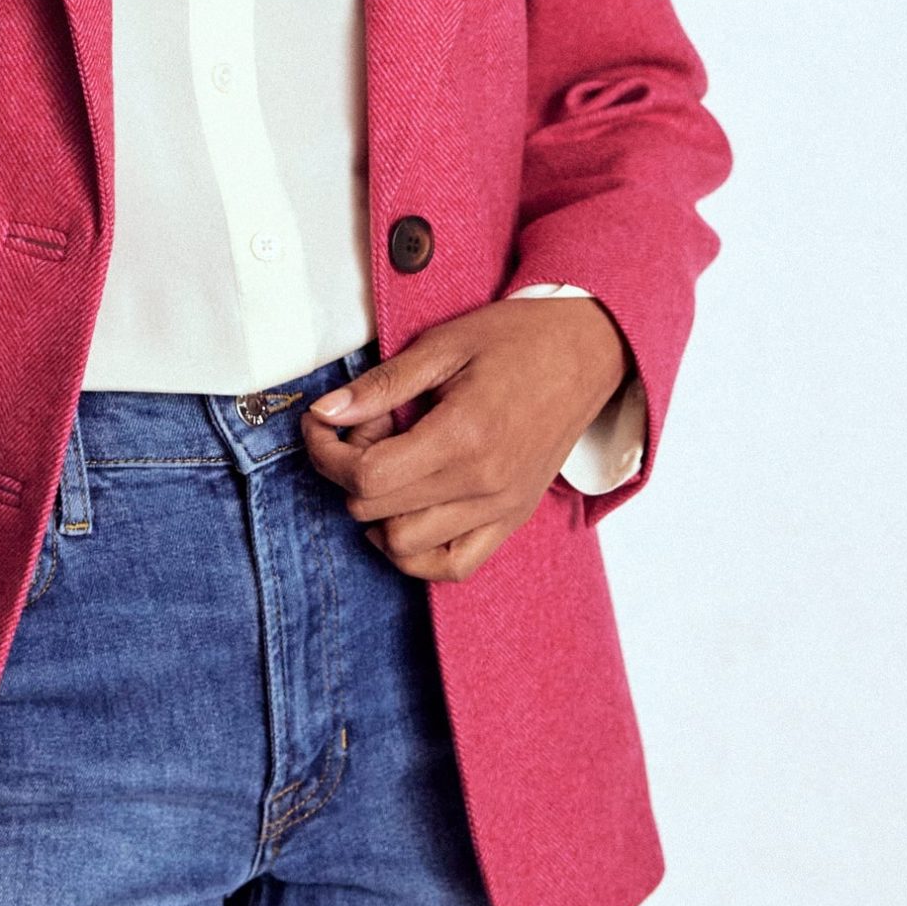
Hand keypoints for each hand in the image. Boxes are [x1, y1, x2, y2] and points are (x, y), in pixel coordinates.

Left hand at [301, 296, 629, 581]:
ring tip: (392, 463)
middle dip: (349, 472)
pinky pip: (453, 566)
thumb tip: (326, 411)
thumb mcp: (442, 346)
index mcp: (463, 435)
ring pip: (406, 546)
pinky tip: (405, 513)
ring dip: (377, 512)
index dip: (326, 452)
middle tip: (366, 427)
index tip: (321, 424)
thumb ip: (382, 385)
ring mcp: (501, 508)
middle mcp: (483, 484)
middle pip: (377, 512)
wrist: (586, 349)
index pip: (367, 476)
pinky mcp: (513, 519)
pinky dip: (417, 552)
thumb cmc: (516, 339)